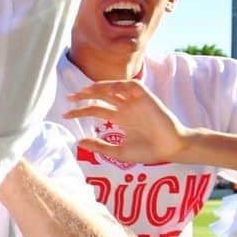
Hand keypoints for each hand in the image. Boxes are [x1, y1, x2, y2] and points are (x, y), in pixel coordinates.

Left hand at [65, 80, 187, 164]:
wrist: (171, 149)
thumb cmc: (148, 151)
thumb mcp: (118, 152)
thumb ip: (99, 146)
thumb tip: (78, 142)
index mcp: (120, 118)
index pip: (96, 110)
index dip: (80, 110)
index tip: (65, 114)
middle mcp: (126, 107)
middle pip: (102, 95)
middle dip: (85, 95)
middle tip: (70, 98)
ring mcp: (136, 102)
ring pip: (114, 87)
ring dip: (99, 87)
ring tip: (84, 92)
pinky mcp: (147, 98)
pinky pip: (131, 85)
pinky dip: (119, 84)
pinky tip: (108, 89)